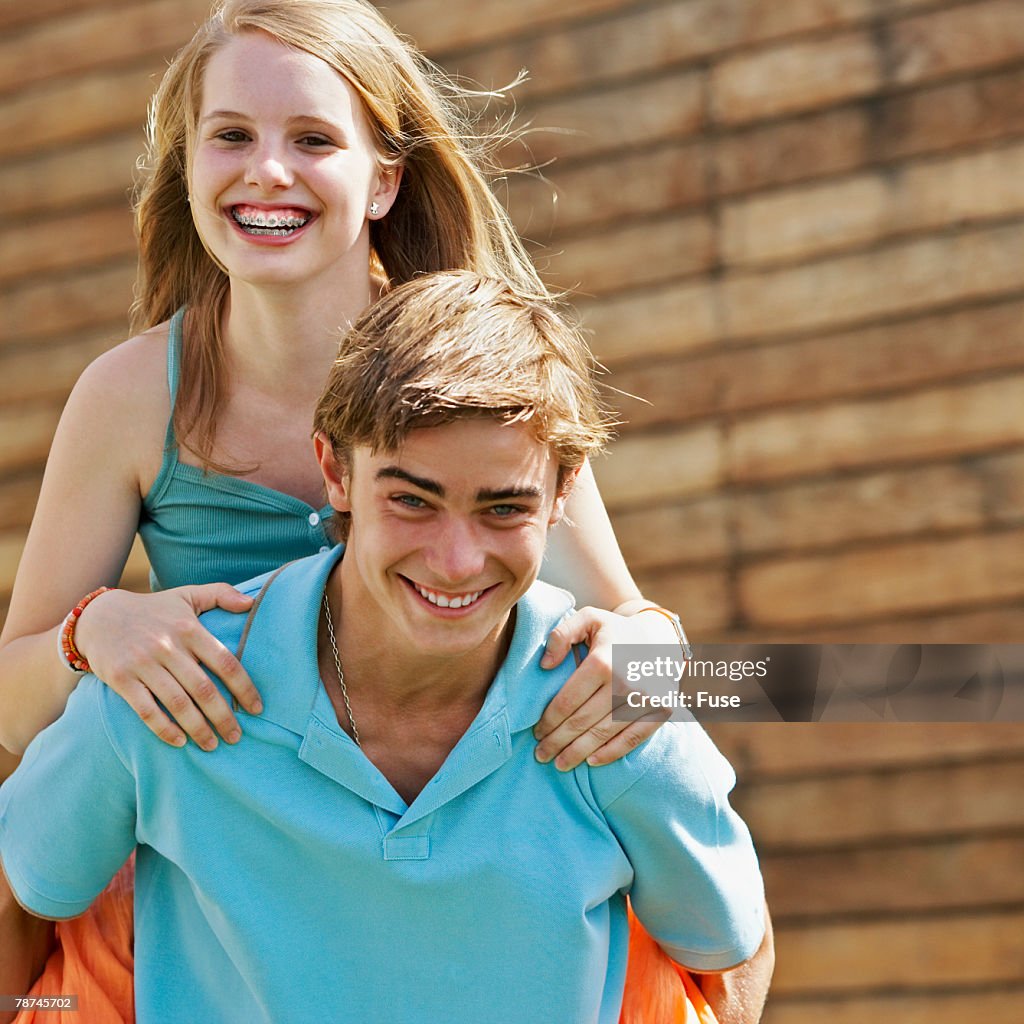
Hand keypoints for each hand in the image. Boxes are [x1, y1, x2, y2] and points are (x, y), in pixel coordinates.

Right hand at [73, 585, 260, 750]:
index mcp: (189, 628)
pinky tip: (179, 742)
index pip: (225, 662)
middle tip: (236, 736)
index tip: (256, 708)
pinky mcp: (120, 679)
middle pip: (203, 689)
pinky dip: (164, 729)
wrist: (98, 616)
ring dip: (198, 728)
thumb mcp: (187, 595)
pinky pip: (146, 710)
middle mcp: (168, 646)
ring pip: (177, 703)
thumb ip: (221, 594)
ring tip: (212, 744)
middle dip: (223, 717)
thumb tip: (252, 603)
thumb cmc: (153, 610)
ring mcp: (143, 664)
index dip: (244, 688)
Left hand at [533, 606, 671, 769]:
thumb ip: (561, 634)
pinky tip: (592, 762)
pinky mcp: (662, 709)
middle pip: (582, 721)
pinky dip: (612, 753)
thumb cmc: (616, 630)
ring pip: (604, 734)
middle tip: (541, 754)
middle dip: (557, 741)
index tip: (536, 732)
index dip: (548, 720)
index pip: (567, 701)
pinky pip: (633, 738)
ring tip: (560, 764)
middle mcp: (625, 682)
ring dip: (578, 752)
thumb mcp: (588, 618)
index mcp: (603, 661)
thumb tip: (545, 665)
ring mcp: (645, 698)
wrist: (660, 636)